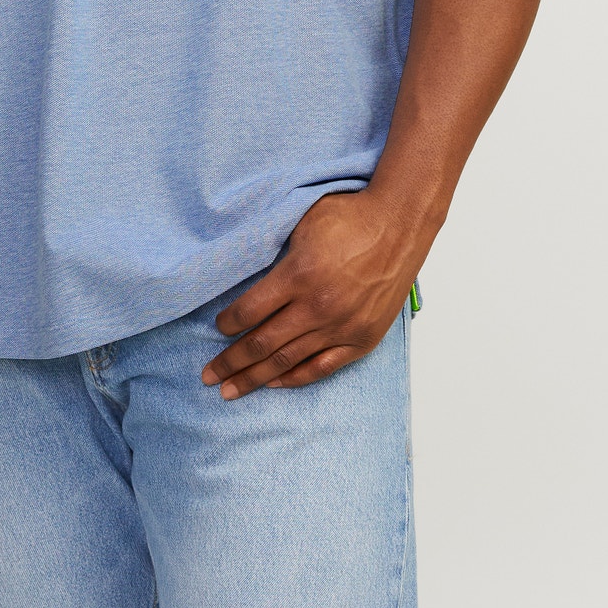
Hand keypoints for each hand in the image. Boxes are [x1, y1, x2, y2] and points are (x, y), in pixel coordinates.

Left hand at [202, 192, 419, 398]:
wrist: (400, 224)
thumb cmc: (349, 217)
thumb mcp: (302, 222)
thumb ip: (274, 251)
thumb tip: (242, 270)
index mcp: (298, 274)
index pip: (249, 311)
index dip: (227, 324)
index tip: (217, 329)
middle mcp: (317, 306)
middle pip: (261, 344)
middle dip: (230, 362)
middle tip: (208, 376)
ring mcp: (341, 326)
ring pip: (287, 362)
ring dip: (254, 378)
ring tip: (230, 390)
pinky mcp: (362, 339)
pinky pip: (321, 368)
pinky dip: (295, 378)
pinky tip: (274, 384)